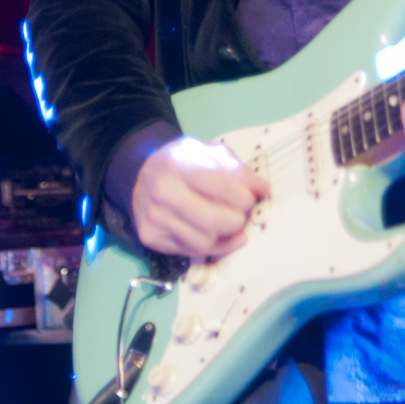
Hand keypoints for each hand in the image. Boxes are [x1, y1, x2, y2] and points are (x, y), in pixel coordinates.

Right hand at [130, 136, 268, 256]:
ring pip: (203, 241)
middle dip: (239, 218)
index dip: (247, 193)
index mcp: (178, 167)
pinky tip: (229, 237)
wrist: (143, 174)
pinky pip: (192, 251)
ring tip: (236, 222)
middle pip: (212, 220)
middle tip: (246, 210)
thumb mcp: (208, 151)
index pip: (221, 186)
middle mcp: (163, 195)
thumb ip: (235, 168)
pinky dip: (218, 247)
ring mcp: (155, 221)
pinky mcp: (153, 239)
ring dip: (228, 234)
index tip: (261, 192)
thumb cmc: (183, 160)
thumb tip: (262, 189)